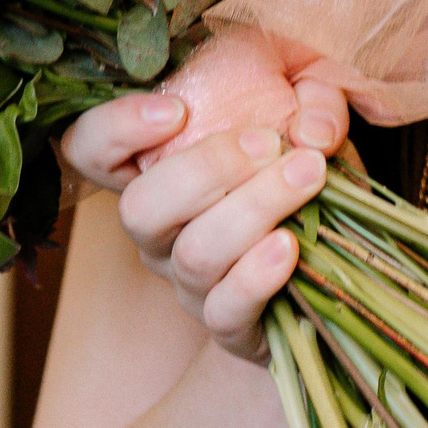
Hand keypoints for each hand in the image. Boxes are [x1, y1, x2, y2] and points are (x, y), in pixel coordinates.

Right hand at [58, 80, 351, 361]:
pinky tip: (291, 245)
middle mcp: (159, 232)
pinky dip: (257, 275)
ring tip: (306, 176)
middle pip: (140, 208)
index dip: (114, 128)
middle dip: (208, 168)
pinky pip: (226, 307)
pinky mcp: (229, 326)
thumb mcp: (309, 117)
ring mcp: (188, 283)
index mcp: (156, 172)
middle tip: (269, 144)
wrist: (336, 266)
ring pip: (195, 253)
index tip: (176, 109)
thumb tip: (315, 131)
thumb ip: (317, 101)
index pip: (91, 149)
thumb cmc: (303, 174)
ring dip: (253, 208)